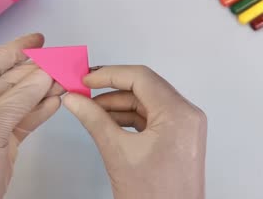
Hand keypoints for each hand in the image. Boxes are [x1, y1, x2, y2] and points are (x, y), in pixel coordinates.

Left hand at [0, 34, 62, 198]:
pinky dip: (43, 108)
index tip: (38, 40)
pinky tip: (57, 100)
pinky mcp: (7, 134)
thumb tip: (44, 75)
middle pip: (12, 80)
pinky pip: (28, 115)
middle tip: (61, 63)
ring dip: (44, 89)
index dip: (16, 50)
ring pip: (23, 97)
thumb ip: (19, 99)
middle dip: (36, 72)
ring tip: (66, 80)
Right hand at [63, 66, 206, 198]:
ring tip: (91, 109)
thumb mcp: (117, 152)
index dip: (110, 75)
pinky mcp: (178, 136)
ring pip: (147, 102)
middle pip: (144, 88)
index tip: (87, 79)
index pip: (141, 78)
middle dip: (112, 89)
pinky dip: (129, 117)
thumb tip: (75, 100)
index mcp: (179, 114)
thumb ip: (93, 119)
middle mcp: (187, 115)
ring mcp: (185, 126)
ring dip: (118, 104)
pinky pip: (151, 117)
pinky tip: (107, 120)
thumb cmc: (156, 198)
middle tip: (85, 91)